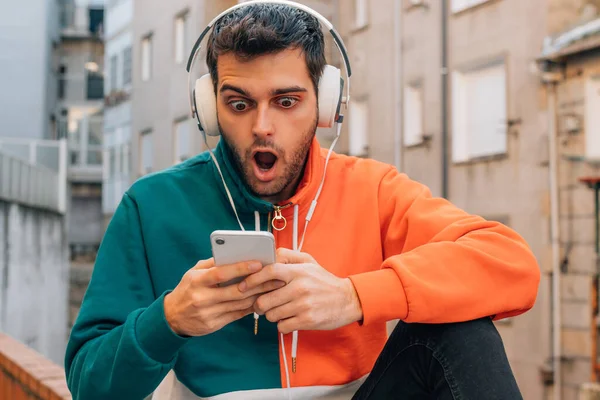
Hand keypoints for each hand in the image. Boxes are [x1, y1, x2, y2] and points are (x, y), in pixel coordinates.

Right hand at [164, 258, 285, 336]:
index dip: (241, 268)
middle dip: (259, 284)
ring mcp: (209, 313)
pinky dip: (251, 307)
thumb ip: (212, 264)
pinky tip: (263, 299)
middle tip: (277, 277)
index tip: (258, 263)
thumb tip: (234, 254)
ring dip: (259, 295)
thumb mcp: (193, 273)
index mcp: (197, 281)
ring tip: (274, 288)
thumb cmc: (187, 289)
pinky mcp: (214, 325)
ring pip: (240, 304)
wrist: (172, 317)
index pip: (221, 273)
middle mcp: (202, 298)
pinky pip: (238, 315)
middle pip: (236, 291)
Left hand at [238, 248, 362, 333]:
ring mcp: (303, 305)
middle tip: (262, 304)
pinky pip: (282, 326)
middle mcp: (300, 288)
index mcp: (298, 272)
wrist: (347, 300)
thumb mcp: (309, 262)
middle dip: (259, 304)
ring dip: (271, 315)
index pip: (269, 271)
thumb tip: (268, 256)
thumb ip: (288, 256)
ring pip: (271, 315)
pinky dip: (282, 324)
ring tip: (279, 310)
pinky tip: (289, 318)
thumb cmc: (324, 281)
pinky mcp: (307, 321)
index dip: (252, 279)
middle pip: (264, 299)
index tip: (242, 286)